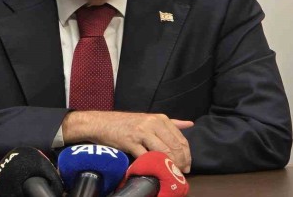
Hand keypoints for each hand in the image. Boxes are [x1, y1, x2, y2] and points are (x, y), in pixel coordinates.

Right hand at [62, 111, 193, 172]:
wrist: (103, 122)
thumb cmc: (128, 122)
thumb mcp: (151, 119)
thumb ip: (172, 122)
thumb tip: (190, 124)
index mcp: (160, 119)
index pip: (181, 139)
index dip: (186, 155)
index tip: (186, 166)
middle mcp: (153, 123)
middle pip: (174, 146)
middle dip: (180, 162)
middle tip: (179, 172)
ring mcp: (142, 132)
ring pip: (163, 151)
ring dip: (169, 165)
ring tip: (169, 173)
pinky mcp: (130, 141)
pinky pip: (145, 156)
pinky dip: (151, 165)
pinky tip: (153, 170)